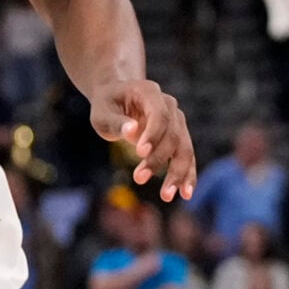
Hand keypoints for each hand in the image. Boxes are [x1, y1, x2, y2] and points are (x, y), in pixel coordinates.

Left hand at [92, 78, 196, 201]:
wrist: (118, 98)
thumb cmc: (107, 105)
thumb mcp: (102, 111)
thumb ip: (116, 122)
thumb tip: (131, 131)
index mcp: (150, 93)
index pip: (160, 115)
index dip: (153, 134)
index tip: (139, 153)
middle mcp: (170, 106)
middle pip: (173, 136)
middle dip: (158, 159)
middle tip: (138, 179)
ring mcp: (178, 122)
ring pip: (184, 149)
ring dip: (177, 173)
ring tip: (167, 195)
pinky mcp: (179, 138)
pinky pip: (187, 158)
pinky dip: (187, 176)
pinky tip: (185, 194)